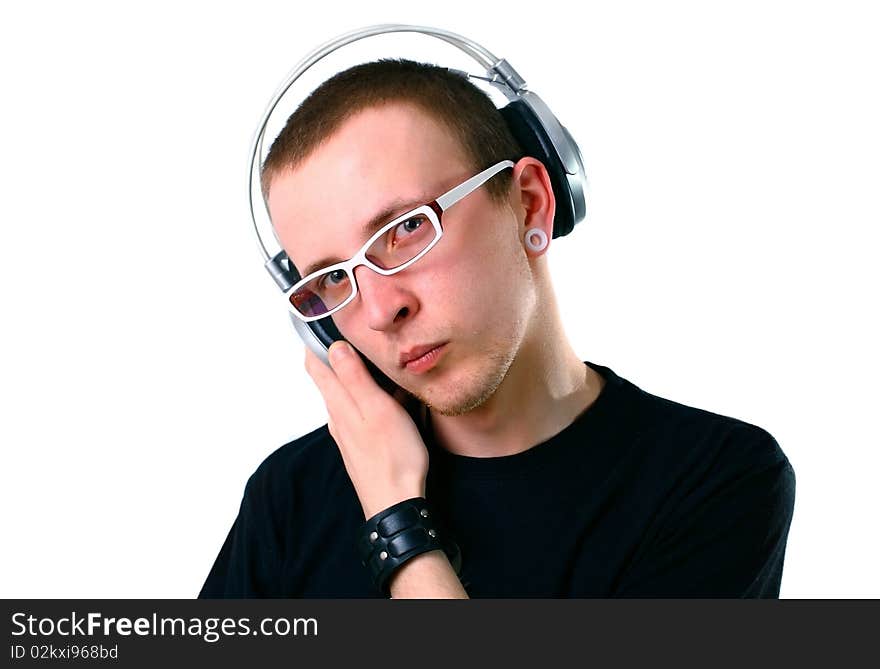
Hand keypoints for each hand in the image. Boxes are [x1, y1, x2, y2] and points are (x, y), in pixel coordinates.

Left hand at [304, 341, 428, 518]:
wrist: (395, 503)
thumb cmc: (392, 458)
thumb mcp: (377, 409)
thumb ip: (355, 377)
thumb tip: (336, 347)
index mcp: (339, 403)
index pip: (316, 365)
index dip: (313, 342)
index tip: (315, 321)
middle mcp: (338, 417)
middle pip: (330, 378)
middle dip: (335, 355)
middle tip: (346, 333)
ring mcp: (348, 433)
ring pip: (346, 395)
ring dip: (354, 376)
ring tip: (371, 359)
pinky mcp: (362, 444)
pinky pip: (361, 412)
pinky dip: (369, 397)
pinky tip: (388, 398)